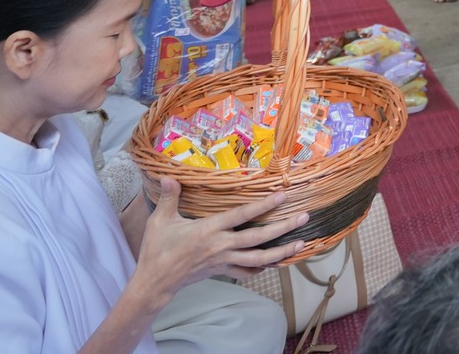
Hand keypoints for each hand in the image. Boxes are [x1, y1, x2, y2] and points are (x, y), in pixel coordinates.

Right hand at [134, 179, 306, 291]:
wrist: (154, 282)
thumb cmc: (157, 250)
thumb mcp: (160, 221)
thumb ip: (169, 197)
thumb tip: (168, 176)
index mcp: (209, 230)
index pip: (242, 215)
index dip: (263, 205)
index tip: (282, 195)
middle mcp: (221, 246)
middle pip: (258, 238)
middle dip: (283, 228)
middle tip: (304, 218)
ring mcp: (224, 261)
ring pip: (258, 258)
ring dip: (281, 251)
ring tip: (300, 243)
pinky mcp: (222, 271)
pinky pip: (247, 272)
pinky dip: (262, 268)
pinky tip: (276, 263)